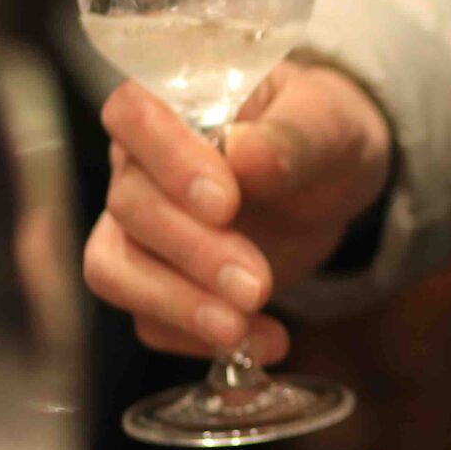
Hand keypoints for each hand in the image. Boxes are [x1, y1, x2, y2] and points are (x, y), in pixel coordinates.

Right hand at [81, 61, 394, 362]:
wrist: (333, 181)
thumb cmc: (320, 132)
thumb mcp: (328, 123)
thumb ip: (292, 136)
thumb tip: (245, 153)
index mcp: (175, 106)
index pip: (133, 116)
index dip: (168, 161)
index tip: (226, 202)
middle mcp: (141, 165)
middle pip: (129, 207)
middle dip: (192, 252)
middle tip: (257, 283)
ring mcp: (142, 229)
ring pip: (117, 269)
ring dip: (177, 305)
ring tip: (241, 329)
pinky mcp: (160, 282)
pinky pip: (150, 319)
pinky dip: (198, 340)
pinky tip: (262, 343)